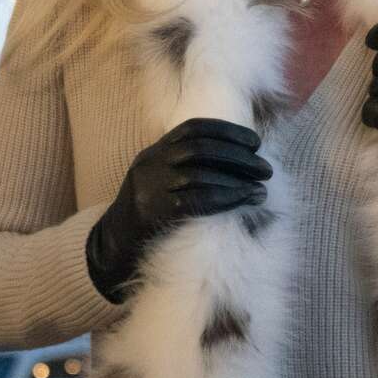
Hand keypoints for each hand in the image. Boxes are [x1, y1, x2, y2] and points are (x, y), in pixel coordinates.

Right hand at [85, 118, 272, 302]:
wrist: (111, 248)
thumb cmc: (148, 214)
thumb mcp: (160, 181)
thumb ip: (188, 166)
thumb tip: (240, 158)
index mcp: (153, 152)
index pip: (193, 129)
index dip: (228, 131)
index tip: (255, 142)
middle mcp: (150, 165)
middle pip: (201, 150)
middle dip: (239, 157)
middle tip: (265, 169)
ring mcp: (149, 189)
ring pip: (201, 175)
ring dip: (238, 181)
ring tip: (261, 190)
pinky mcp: (153, 213)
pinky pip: (196, 202)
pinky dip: (226, 199)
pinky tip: (245, 201)